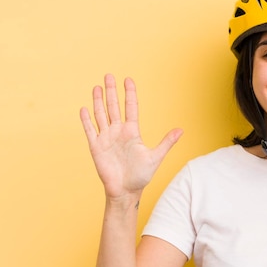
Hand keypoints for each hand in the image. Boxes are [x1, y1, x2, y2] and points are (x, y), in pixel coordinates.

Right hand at [80, 74, 182, 199]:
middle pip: (114, 107)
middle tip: (108, 75)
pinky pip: (90, 130)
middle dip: (111, 91)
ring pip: (101, 115)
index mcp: (132, 132)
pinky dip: (87, 120)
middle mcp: (118, 132)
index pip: (131, 108)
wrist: (126, 191)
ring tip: (97, 87)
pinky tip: (85, 108)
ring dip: (98, 101)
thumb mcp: (156, 157)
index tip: (128, 80)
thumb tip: (181, 130)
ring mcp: (106, 138)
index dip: (129, 94)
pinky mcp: (96, 147)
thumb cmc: (141, 176)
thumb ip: (167, 142)